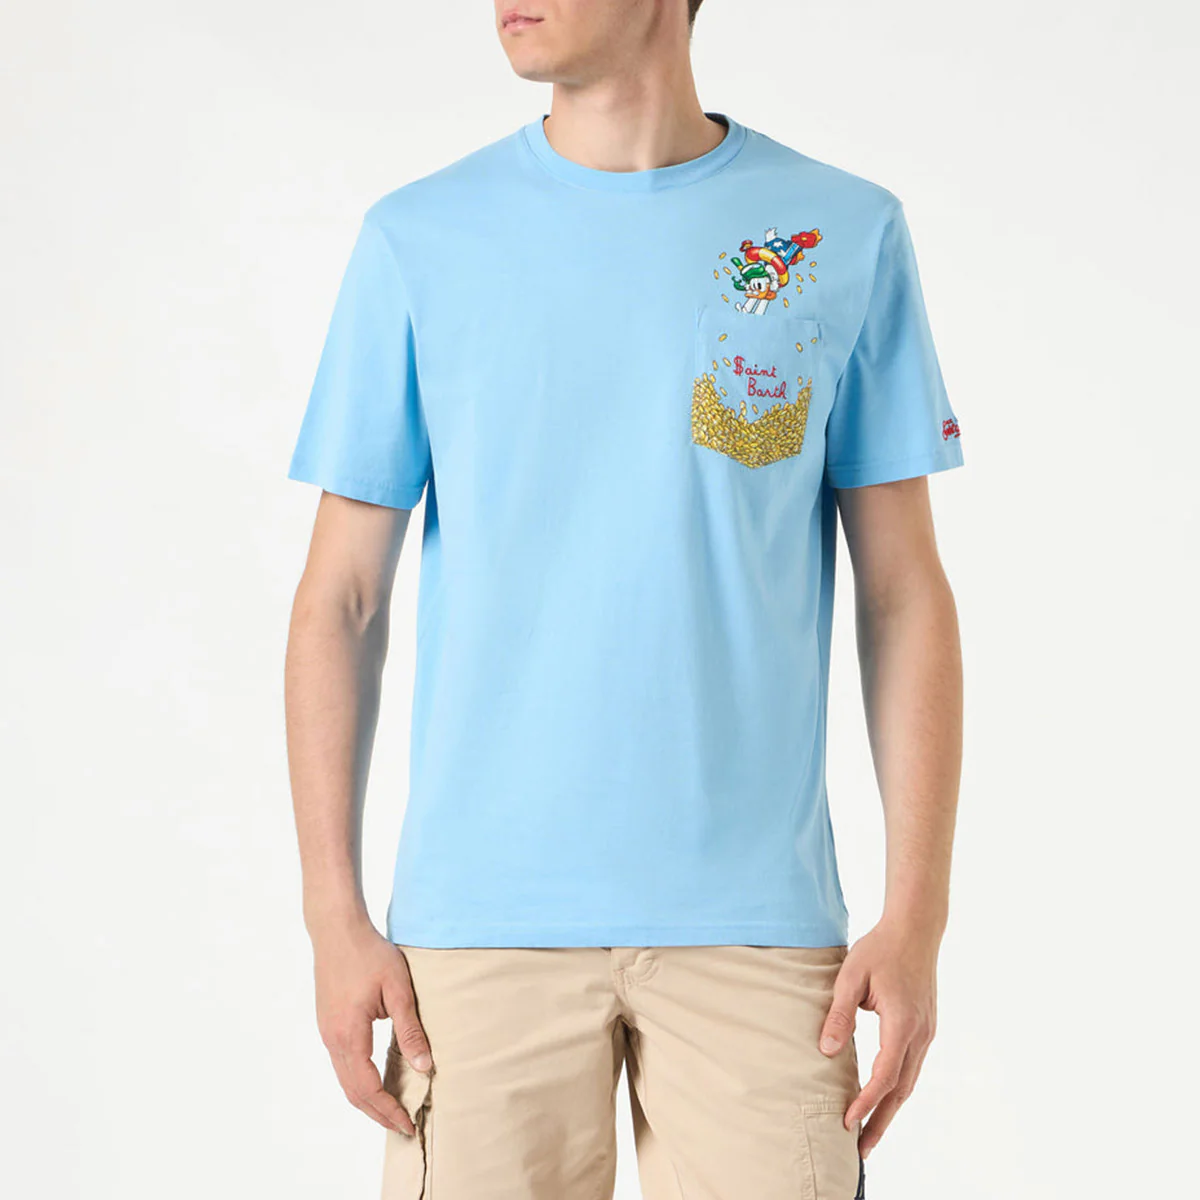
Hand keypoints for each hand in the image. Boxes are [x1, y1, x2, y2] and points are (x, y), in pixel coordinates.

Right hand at [311, 917, 432, 1135]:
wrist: (337, 930)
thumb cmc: (370, 954)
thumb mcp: (398, 989)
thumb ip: (411, 1030)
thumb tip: (425, 1067)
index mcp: (349, 1035)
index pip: (368, 1088)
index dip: (388, 1110)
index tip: (409, 1123)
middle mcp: (333, 1040)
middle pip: (353, 1092)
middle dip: (378, 1113)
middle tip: (403, 1126)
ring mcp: (327, 1033)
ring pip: (345, 1080)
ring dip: (368, 1099)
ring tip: (392, 1109)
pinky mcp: (328, 1025)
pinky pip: (342, 1064)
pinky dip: (360, 1081)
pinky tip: (378, 1080)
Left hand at [818, 918, 939, 1158]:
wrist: (915, 929)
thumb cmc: (880, 948)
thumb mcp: (851, 977)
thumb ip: (839, 1016)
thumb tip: (826, 1052)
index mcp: (902, 1024)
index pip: (884, 1075)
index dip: (866, 1102)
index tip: (848, 1121)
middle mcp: (920, 1034)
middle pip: (901, 1090)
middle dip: (881, 1121)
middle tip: (862, 1150)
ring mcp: (927, 1032)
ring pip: (909, 1082)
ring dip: (890, 1108)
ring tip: (871, 1132)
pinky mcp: (925, 1027)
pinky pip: (912, 1067)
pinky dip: (897, 1088)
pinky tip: (884, 1097)